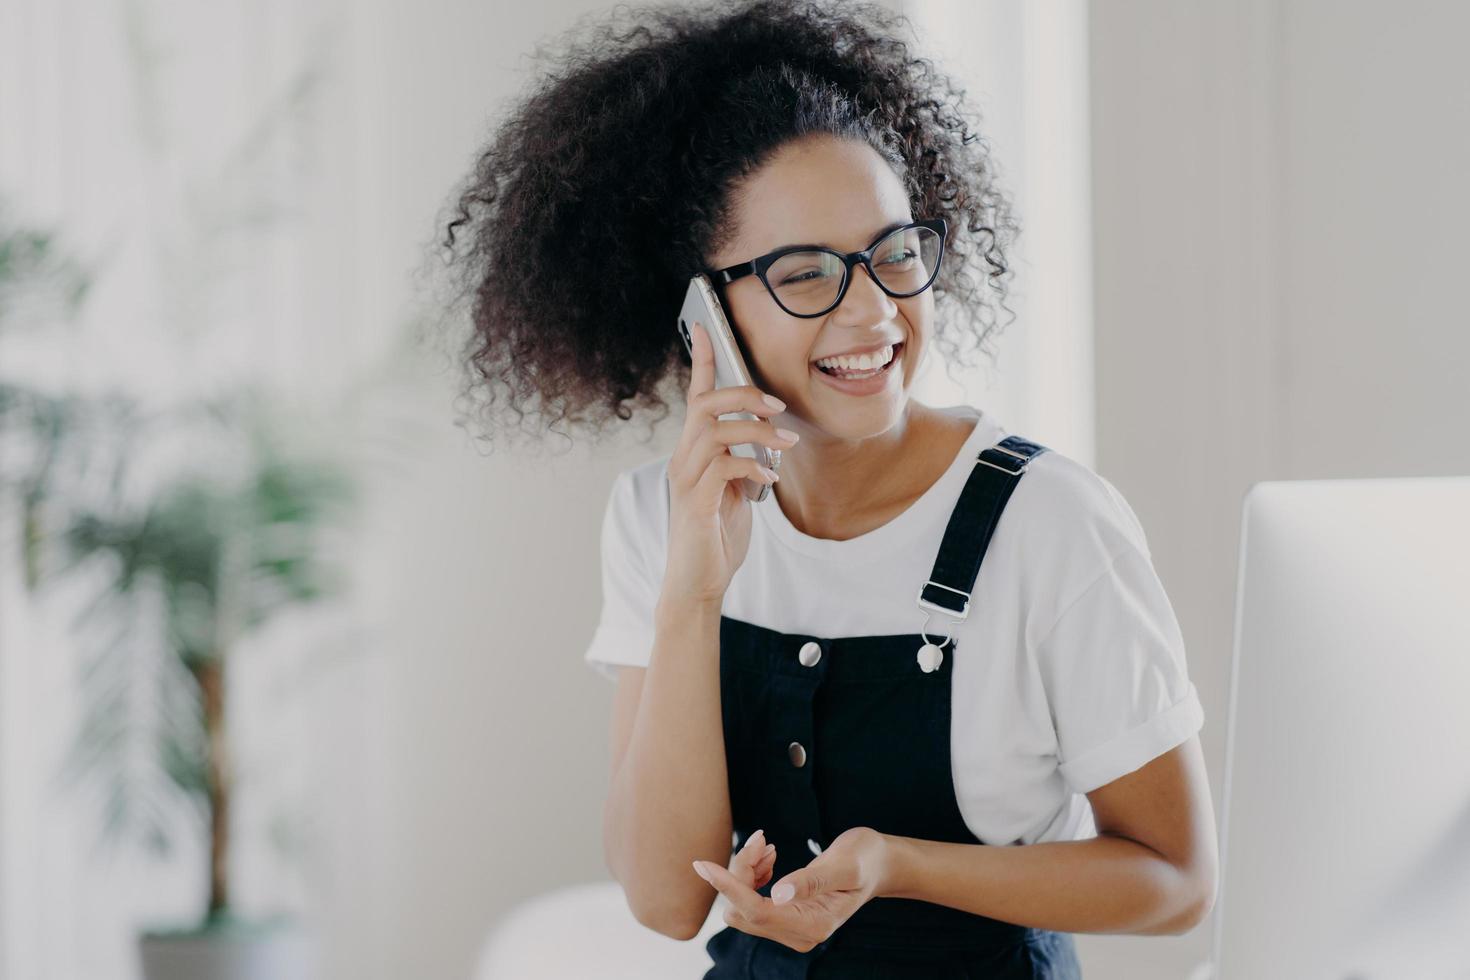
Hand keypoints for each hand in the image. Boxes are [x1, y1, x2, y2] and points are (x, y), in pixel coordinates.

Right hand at [662, 320, 796, 605]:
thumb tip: (766, 446)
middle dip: (743, 395)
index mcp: (693, 453)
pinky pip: (721, 468)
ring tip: (784, 446)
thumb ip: (743, 465)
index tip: (706, 327)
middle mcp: (683, 460)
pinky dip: (750, 466)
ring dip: (756, 432)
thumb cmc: (715, 538)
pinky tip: (767, 480)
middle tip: (777, 407)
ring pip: (714, 431)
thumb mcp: (735, 492)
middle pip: (704, 404)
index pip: (694, 397)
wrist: (698, 583)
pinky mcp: (695, 504)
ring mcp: (686, 481)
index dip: (700, 361)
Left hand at [693, 827, 890, 953]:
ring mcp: (789, 928)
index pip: (756, 911)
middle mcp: (798, 934)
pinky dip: (751, 876)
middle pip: (743, 909)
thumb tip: (778, 893)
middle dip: (742, 872)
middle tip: (761, 839)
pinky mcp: (783, 917)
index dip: (728, 887)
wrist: (878, 864)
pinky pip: (750, 901)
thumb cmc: (866, 859)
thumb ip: (813, 880)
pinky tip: (767, 858)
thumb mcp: (845, 864)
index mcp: (813, 925)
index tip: (703, 864)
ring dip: (745, 872)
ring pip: (742, 905)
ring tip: (766, 845)